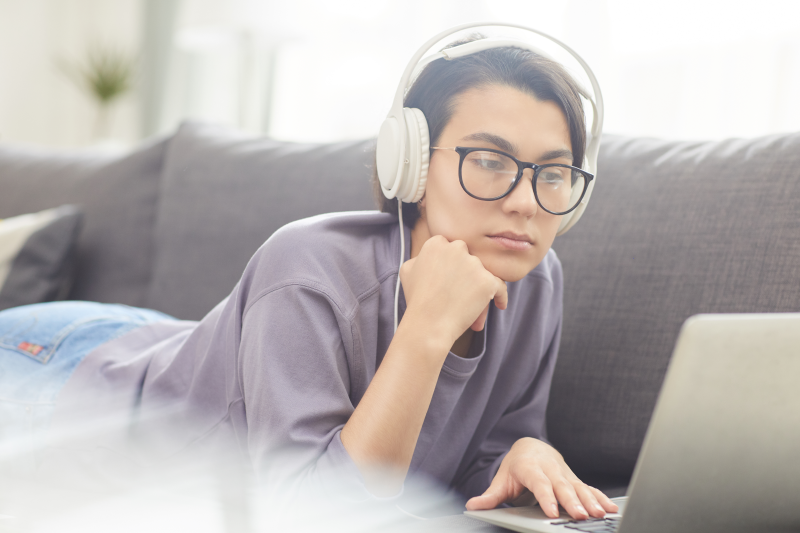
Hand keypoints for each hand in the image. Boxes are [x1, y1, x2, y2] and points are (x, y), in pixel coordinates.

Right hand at [399, 235, 507, 343]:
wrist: (428, 323)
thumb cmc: (416, 300)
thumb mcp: (407, 271)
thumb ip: (420, 257)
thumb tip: (426, 256)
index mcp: (436, 243)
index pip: (449, 246)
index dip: (450, 262)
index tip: (451, 276)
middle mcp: (456, 249)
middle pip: (468, 256)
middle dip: (466, 270)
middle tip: (462, 290)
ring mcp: (474, 264)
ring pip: (483, 272)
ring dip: (480, 285)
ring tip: (474, 304)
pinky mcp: (487, 281)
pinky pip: (500, 287)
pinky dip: (501, 296)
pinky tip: (499, 305)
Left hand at [465, 438, 618, 519]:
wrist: (531, 447)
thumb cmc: (516, 467)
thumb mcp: (501, 480)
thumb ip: (490, 496)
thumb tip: (472, 505)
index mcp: (530, 468)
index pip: (539, 483)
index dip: (546, 497)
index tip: (552, 511)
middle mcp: (549, 468)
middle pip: (562, 486)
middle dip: (572, 501)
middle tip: (581, 516)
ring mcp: (564, 473)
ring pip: (578, 486)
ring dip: (590, 500)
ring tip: (599, 514)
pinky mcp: (574, 479)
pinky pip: (589, 488)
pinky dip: (600, 497)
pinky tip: (610, 508)